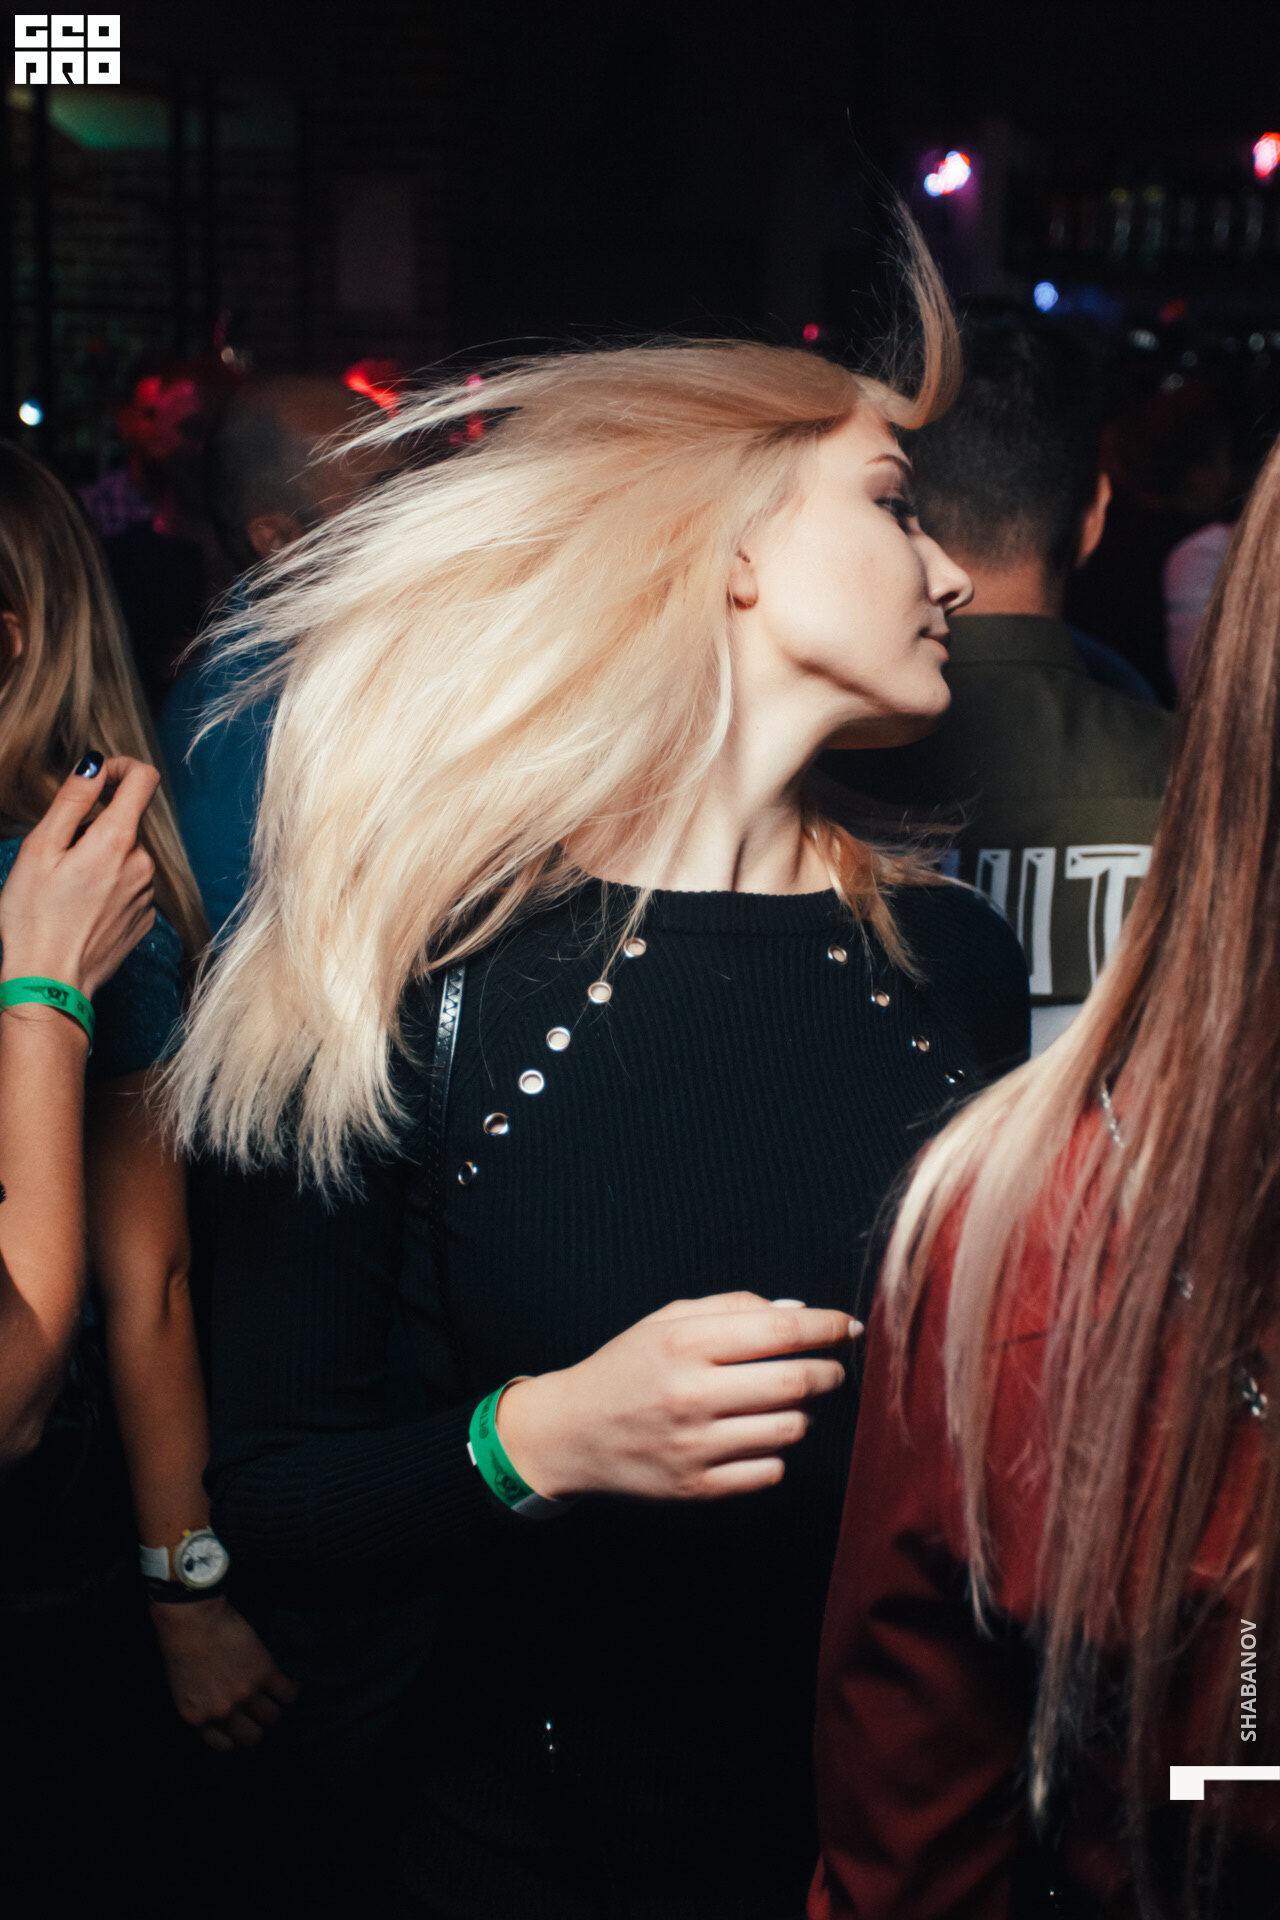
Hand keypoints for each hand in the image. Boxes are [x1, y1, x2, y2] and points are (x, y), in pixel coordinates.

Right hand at [0, 756, 159, 999]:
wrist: (50, 983)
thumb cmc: (34, 917)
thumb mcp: (40, 848)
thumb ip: (72, 799)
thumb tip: (96, 763)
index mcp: (118, 840)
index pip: (143, 779)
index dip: (121, 768)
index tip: (98, 778)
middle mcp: (143, 865)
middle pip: (127, 822)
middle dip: (96, 826)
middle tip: (59, 857)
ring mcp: (148, 894)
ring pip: (127, 856)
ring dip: (102, 858)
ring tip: (68, 888)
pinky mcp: (144, 919)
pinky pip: (130, 886)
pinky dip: (109, 886)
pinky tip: (82, 909)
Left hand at [149, 1594, 298, 1750]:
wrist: (192, 1619)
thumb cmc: (181, 1647)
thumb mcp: (183, 1688)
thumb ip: (203, 1705)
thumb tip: (223, 1711)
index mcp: (198, 1718)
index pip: (225, 1745)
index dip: (236, 1734)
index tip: (242, 1723)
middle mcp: (223, 1712)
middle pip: (253, 1736)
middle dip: (257, 1724)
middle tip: (260, 1710)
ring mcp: (245, 1694)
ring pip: (272, 1716)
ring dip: (275, 1706)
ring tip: (275, 1695)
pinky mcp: (264, 1673)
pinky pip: (287, 1693)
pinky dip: (291, 1690)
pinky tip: (289, 1683)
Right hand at [497, 1292, 859, 1501]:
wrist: (571, 1432)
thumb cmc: (626, 1367)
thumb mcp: (665, 1321)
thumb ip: (732, 1308)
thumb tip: (800, 1312)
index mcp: (683, 1343)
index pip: (779, 1331)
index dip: (827, 1327)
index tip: (848, 1326)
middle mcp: (690, 1394)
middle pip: (795, 1383)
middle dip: (829, 1373)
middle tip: (834, 1369)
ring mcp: (694, 1446)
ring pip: (789, 1429)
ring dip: (802, 1413)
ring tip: (786, 1403)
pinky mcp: (696, 1487)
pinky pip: (769, 1471)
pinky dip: (775, 1453)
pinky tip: (755, 1437)